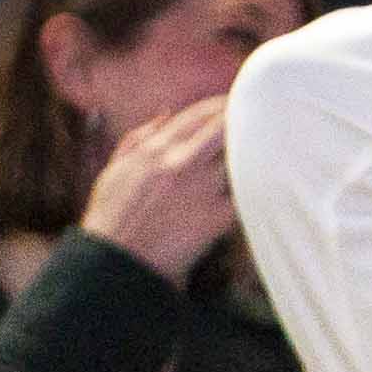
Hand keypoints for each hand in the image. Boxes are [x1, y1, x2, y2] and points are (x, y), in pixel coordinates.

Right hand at [72, 92, 241, 282]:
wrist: (116, 268)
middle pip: (223, 127)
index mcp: (154, 150)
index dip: (218, 106)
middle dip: (242, 119)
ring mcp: (200, 188)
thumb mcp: (113, 173)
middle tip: (258, 117)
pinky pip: (243, 194)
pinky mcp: (216, 217)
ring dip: (248, 154)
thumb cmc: (110, 224)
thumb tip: (166, 114)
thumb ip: (136, 139)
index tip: (233, 103)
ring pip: (238, 157)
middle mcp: (179, 163)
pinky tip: (258, 187)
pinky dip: (251, 189)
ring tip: (261, 153)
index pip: (196, 116)